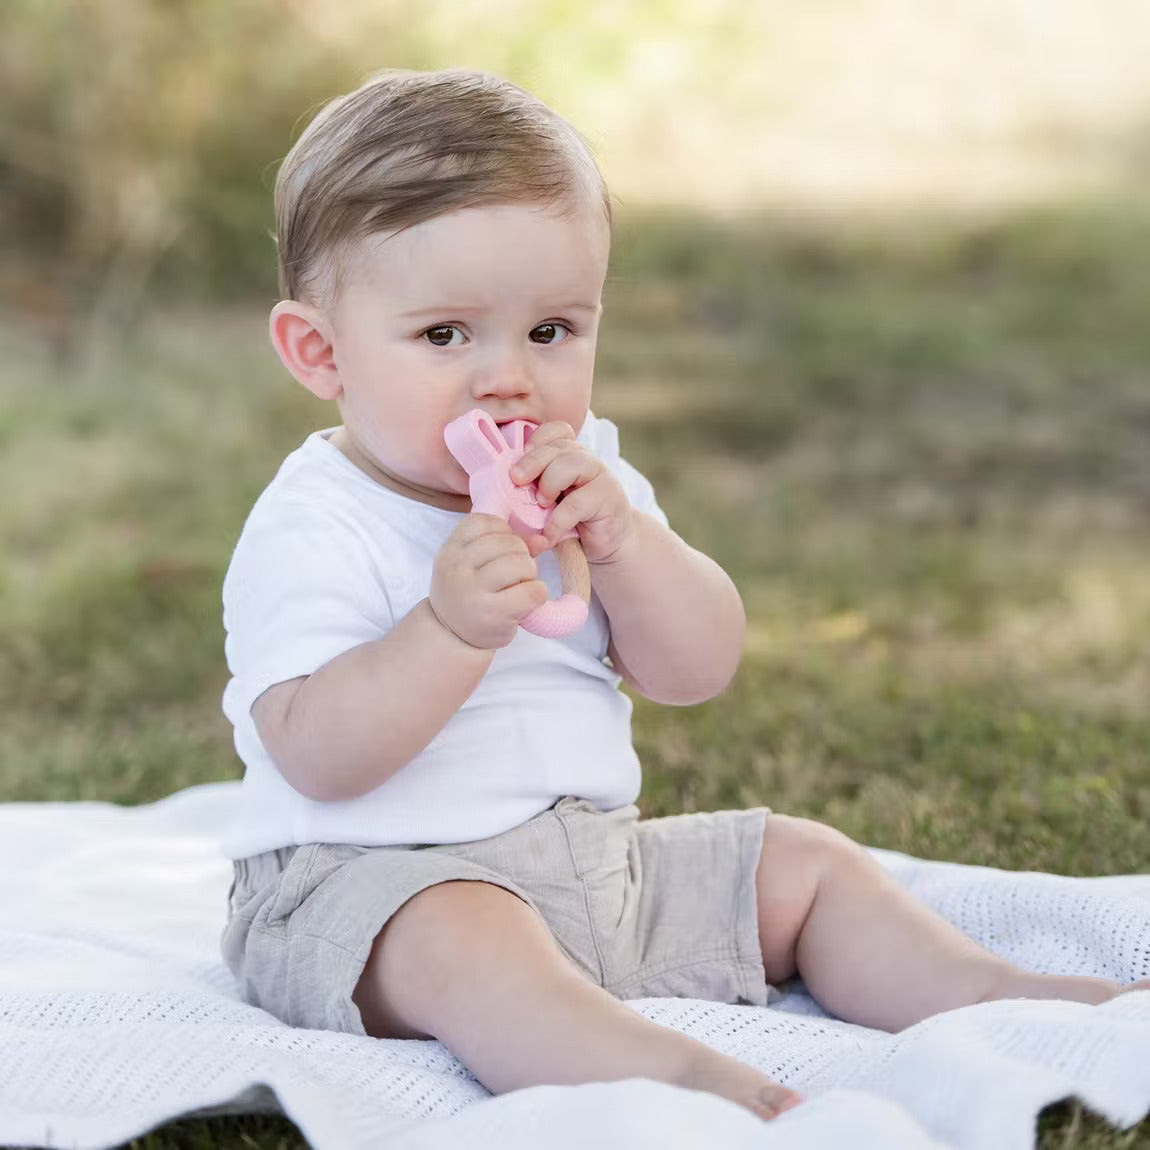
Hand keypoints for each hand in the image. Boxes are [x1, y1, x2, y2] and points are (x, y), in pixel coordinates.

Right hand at [429, 513, 550, 648]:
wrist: (452, 635)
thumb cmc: (468, 594)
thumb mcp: (474, 565)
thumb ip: (506, 545)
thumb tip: (543, 540)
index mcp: (450, 550)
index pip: (484, 522)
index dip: (503, 532)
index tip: (502, 551)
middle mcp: (457, 568)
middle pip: (507, 541)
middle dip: (520, 554)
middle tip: (514, 574)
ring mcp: (474, 591)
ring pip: (521, 563)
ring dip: (529, 573)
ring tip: (520, 586)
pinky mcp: (494, 614)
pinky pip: (533, 591)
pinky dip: (538, 593)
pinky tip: (527, 601)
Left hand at [509, 421, 633, 563]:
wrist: (608, 544)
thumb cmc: (572, 522)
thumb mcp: (548, 505)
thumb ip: (529, 497)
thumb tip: (499, 509)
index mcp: (568, 455)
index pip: (554, 431)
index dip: (535, 441)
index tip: (521, 465)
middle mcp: (585, 460)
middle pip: (556, 446)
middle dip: (531, 462)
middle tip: (516, 480)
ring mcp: (598, 476)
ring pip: (569, 464)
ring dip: (548, 484)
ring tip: (542, 506)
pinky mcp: (607, 498)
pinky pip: (576, 503)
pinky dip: (557, 521)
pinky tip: (550, 535)